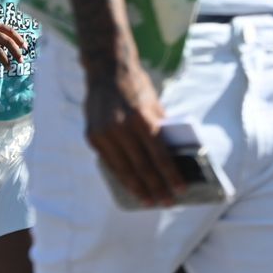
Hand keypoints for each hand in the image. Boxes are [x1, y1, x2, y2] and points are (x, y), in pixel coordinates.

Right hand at [84, 59, 180, 206]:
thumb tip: (173, 157)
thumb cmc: (137, 88)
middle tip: (166, 202)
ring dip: (137, 188)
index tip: (180, 190)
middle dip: (156, 187)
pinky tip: (130, 185)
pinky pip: (109, 163)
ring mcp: (104, 133)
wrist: (106, 71)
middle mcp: (121, 128)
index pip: (159, 155)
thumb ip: (161, 129)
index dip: (171, 175)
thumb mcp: (154, 105)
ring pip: (123, 169)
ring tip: (148, 201)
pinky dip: (120, 176)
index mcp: (142, 119)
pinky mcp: (92, 136)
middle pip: (142, 167)